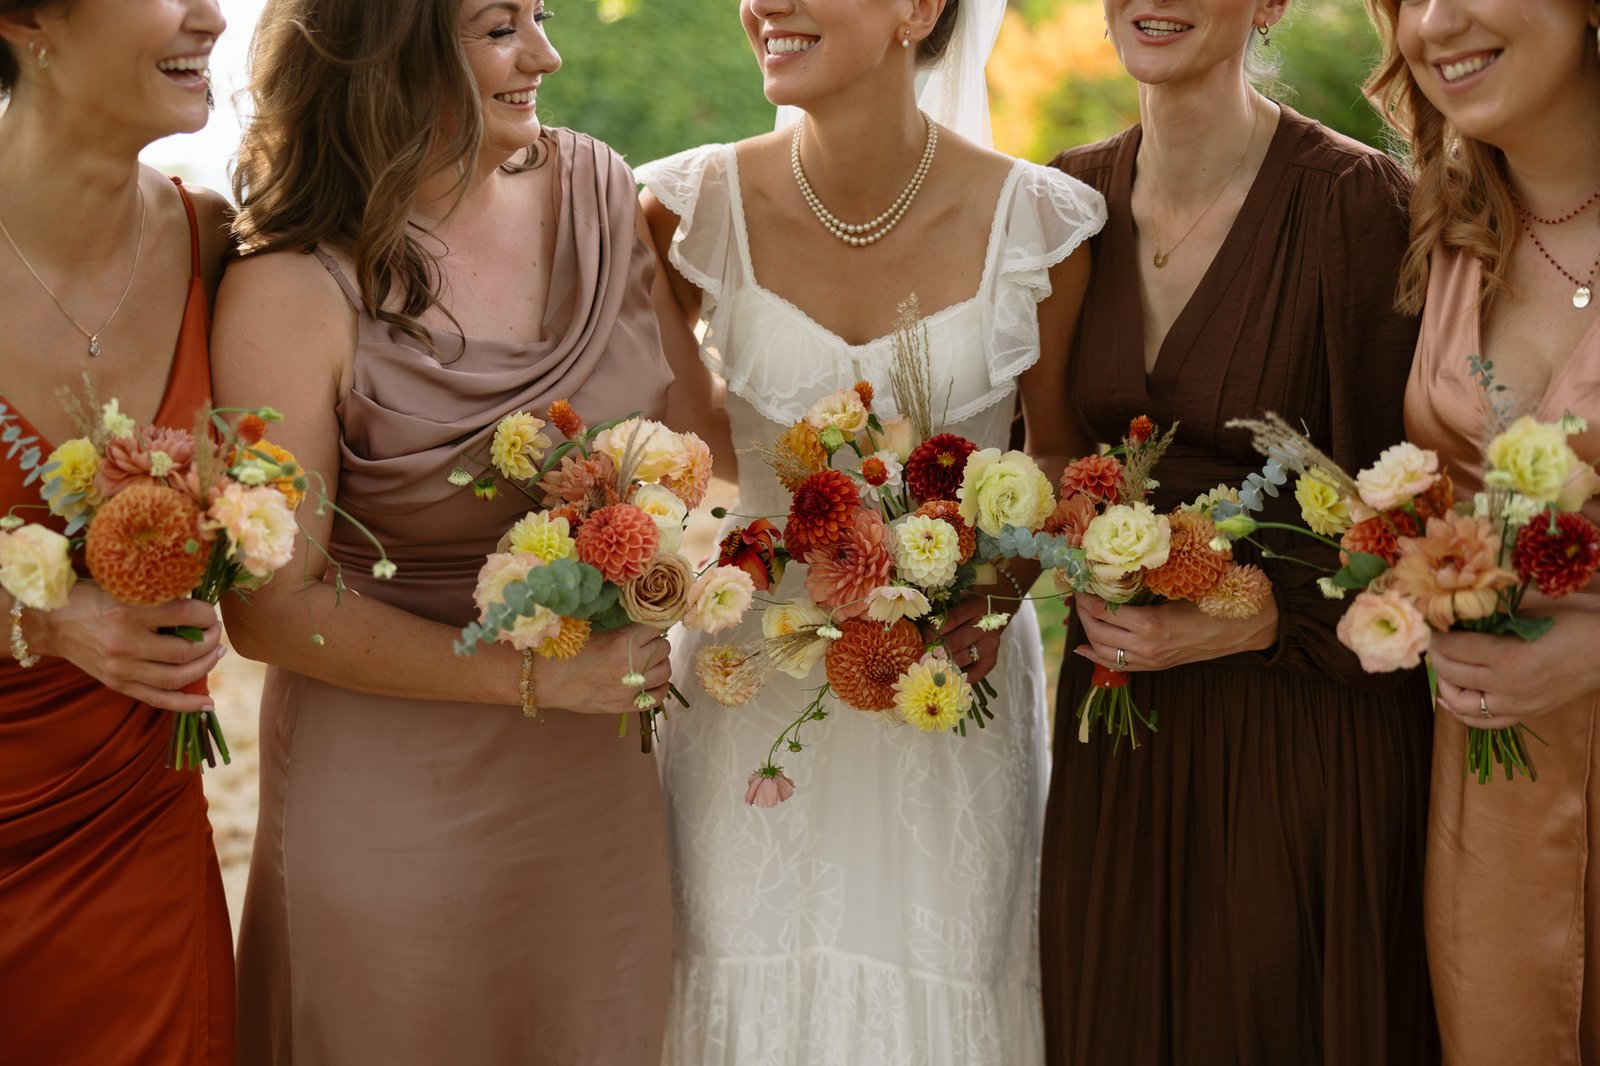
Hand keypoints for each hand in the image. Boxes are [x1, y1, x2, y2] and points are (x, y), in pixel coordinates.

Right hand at [24, 586, 223, 712]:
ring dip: (205, 667)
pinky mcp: (117, 685)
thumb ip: (158, 598)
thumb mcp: (124, 588)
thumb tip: (200, 608)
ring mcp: (121, 669)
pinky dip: (186, 704)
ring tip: (216, 654)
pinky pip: (159, 700)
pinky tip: (208, 704)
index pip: (186, 616)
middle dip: (211, 642)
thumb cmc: (91, 597)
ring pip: (177, 678)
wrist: (50, 622)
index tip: (210, 612)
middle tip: (217, 632)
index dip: (207, 614)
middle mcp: (125, 643)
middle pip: (185, 651)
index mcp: (128, 612)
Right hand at [536, 623, 672, 714]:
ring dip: (658, 663)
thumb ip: (622, 630)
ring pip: (665, 670)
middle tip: (644, 644)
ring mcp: (631, 688)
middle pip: (663, 648)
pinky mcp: (626, 706)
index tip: (644, 627)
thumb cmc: (566, 651)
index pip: (655, 628)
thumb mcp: (595, 631)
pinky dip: (660, 687)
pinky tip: (651, 681)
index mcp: (624, 643)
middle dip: (655, 643)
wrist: (546, 680)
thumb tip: (643, 623)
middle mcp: (633, 666)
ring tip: (646, 661)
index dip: (650, 626)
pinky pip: (658, 696)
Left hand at [928, 587, 1010, 685]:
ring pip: (962, 659)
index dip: (934, 630)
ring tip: (931, 665)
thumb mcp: (956, 602)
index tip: (922, 637)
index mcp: (976, 607)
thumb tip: (916, 627)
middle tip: (924, 654)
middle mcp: (987, 626)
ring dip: (944, 663)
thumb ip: (941, 612)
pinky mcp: (991, 660)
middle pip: (956, 642)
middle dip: (937, 649)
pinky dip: (958, 677)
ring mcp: (991, 645)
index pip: (952, 620)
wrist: (991, 612)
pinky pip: (974, 674)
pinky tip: (946, 676)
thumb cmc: (966, 608)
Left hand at [1073, 591, 1277, 672]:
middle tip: (1078, 595)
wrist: (1243, 628)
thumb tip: (1125, 559)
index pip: (1104, 611)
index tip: (1080, 582)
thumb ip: (1152, 575)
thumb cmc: (1215, 599)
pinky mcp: (1155, 667)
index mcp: (1151, 623)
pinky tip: (1083, 649)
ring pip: (1104, 651)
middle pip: (1098, 631)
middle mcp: (1146, 646)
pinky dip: (1097, 657)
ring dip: (1088, 632)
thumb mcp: (1182, 582)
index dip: (1087, 597)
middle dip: (1083, 613)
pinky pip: (1118, 666)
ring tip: (1083, 614)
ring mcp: (1150, 660)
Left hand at [1430, 608, 1599, 726]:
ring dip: (1444, 684)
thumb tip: (1456, 610)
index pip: (1452, 647)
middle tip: (1434, 641)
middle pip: (1450, 673)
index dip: (1436, 635)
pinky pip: (1482, 722)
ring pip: (1460, 703)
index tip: (1429, 625)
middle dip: (1435, 655)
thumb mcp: (1529, 613)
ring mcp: (1515, 705)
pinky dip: (1461, 712)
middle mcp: (1506, 685)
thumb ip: (1491, 615)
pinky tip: (1449, 698)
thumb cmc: (1571, 625)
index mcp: (1507, 655)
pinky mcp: (1524, 715)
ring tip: (1443, 667)